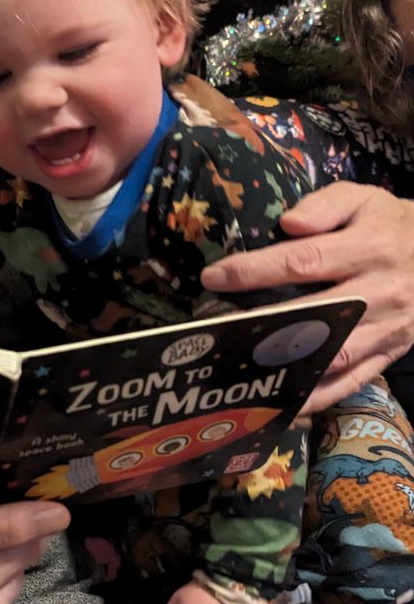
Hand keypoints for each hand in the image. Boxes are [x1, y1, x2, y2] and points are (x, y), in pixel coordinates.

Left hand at [203, 183, 413, 412]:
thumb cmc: (390, 224)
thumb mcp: (363, 199)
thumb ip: (325, 206)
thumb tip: (288, 223)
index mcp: (371, 249)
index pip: (304, 262)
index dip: (255, 271)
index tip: (212, 277)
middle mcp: (381, 292)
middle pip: (314, 314)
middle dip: (260, 324)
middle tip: (214, 331)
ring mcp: (388, 329)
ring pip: (332, 354)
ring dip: (286, 366)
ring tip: (238, 370)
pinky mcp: (390, 353)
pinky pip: (352, 381)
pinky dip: (318, 397)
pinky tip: (282, 404)